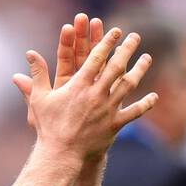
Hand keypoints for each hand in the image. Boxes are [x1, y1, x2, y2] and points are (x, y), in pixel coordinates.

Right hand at [12, 21, 157, 163]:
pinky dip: (145, 104)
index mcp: (78, 86)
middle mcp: (96, 94)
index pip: (96, 58)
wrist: (61, 154)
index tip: (116, 31)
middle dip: (127, 49)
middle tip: (135, 37)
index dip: (107, 42)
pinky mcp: (114, 125)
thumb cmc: (49, 126)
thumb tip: (30, 53)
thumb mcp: (40, 98)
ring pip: (128, 85)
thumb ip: (37, 74)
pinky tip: (154, 96)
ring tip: (147, 58)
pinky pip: (134, 112)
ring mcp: (107, 109)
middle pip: (116, 66)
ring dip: (139, 70)